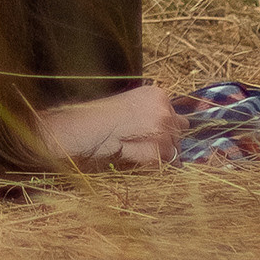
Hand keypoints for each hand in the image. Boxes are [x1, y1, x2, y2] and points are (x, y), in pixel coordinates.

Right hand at [35, 83, 185, 166]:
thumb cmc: (95, 117)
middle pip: (179, 133)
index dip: (166, 128)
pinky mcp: (159, 150)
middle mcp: (164, 109)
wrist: (80, 129)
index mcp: (156, 94)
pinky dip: (156, 165)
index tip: (151, 134)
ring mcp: (164, 130)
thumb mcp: (125, 106)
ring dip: (160, 156)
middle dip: (166, 142)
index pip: (177, 115)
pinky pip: (168, 163)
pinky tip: (136, 159)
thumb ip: (149, 113)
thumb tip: (170, 127)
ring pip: (175, 150)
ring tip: (135, 152)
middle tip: (139, 145)